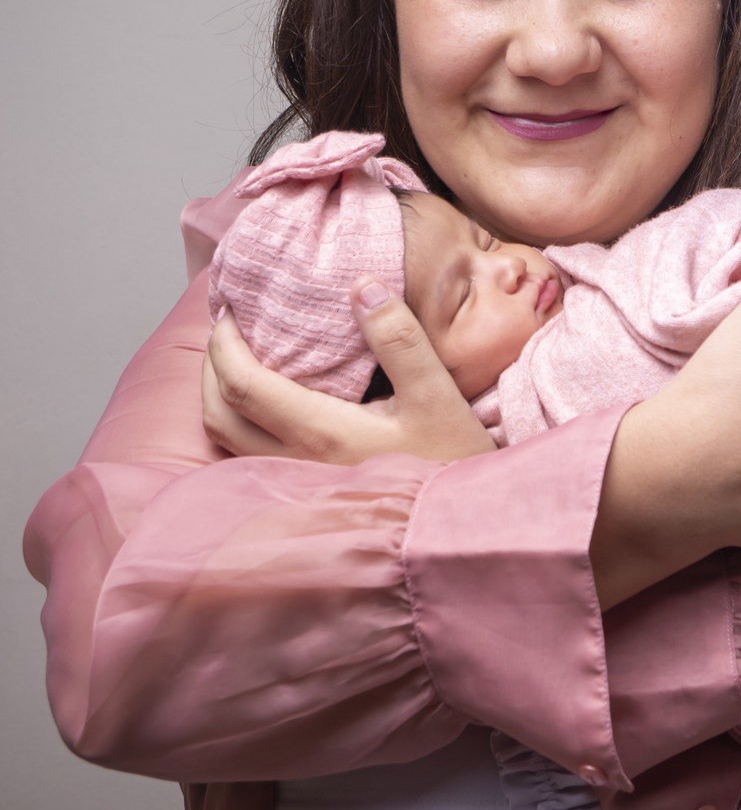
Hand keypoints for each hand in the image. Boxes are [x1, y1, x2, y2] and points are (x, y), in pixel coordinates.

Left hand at [201, 280, 495, 464]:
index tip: (231, 308)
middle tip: (226, 327)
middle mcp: (297, 463)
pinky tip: (265, 400)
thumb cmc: (452, 460)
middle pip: (219, 414)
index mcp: (322, 433)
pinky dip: (239, 421)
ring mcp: (298, 483)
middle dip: (211, 366)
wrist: (459, 524)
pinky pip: (248, 456)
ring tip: (236, 358)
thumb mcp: (437, 393)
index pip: (243, 385)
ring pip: (229, 441)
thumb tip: (362, 285)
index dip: (224, 343)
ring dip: (220, 396)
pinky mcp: (306, 493)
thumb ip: (399, 339)